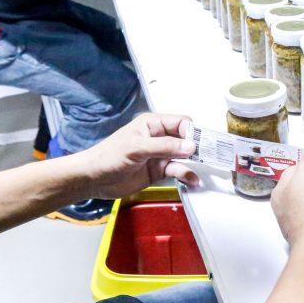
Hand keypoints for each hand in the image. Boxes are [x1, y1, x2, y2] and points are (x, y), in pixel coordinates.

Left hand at [81, 113, 198, 199]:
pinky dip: (186, 175)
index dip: (193, 132)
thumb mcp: (137, 148)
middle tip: (209, 156)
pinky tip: (192, 180)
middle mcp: (159, 138)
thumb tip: (190, 145)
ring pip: (184, 157)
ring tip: (201, 170)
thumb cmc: (108, 156)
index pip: (181, 123)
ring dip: (194, 163)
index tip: (200, 144)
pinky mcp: (159, 171)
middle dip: (198, 147)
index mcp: (153, 124)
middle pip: (186, 139)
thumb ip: (165, 146)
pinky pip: (178, 171)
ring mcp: (160, 155)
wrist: (94, 179)